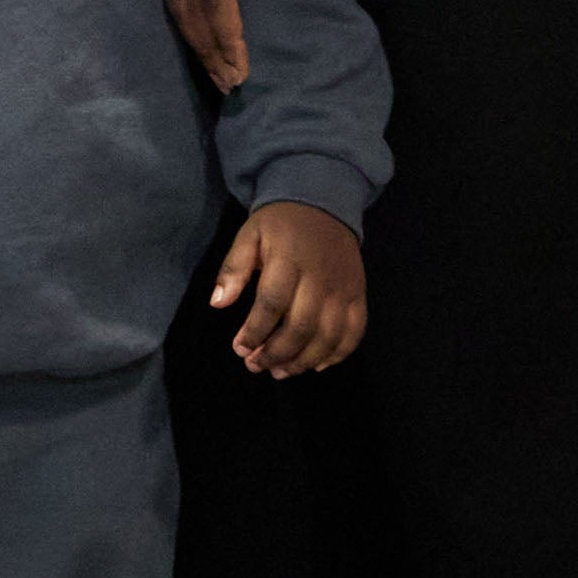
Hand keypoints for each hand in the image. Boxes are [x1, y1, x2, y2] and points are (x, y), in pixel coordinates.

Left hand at [213, 201, 365, 378]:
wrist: (323, 205)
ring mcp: (344, 290)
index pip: (272, 304)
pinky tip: (316, 365)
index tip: (240, 349)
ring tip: (280, 371)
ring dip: (303, 361)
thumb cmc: (280, 224)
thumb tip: (217, 303)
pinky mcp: (360, 296)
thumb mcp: (249, 235)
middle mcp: (320, 279)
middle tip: (255, 366)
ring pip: (328, 336)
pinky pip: (355, 333)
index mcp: (288, 260)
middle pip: (301, 327)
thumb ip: (233, 268)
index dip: (255, 331)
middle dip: (276, 353)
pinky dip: (338, 355)